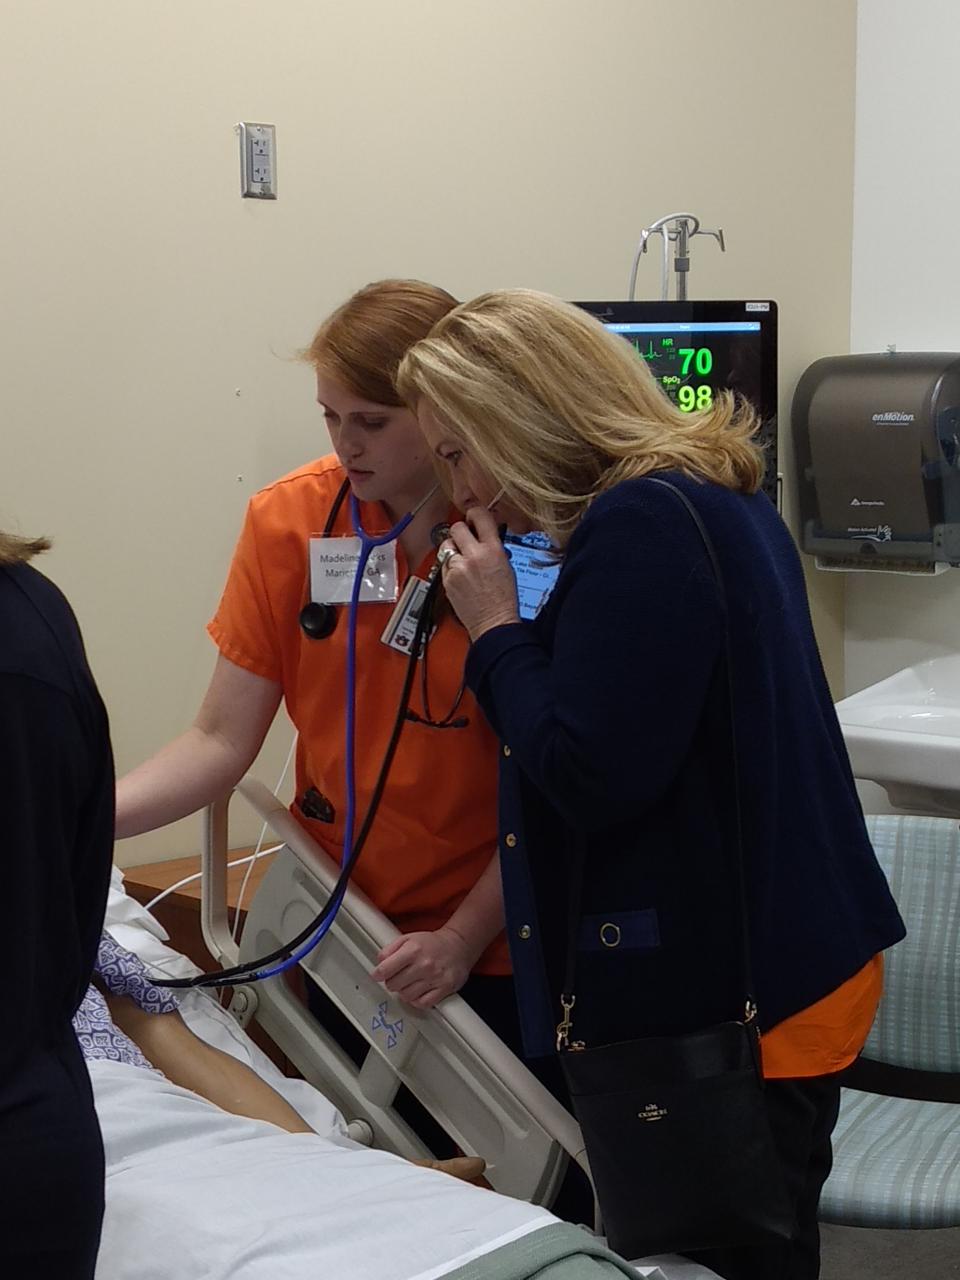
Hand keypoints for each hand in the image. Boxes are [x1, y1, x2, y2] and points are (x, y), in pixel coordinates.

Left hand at [371, 927, 474, 1008]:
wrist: (458, 945)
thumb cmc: (432, 943)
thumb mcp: (408, 938)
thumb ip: (390, 949)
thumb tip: (379, 962)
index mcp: (413, 949)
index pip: (385, 969)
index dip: (378, 974)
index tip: (378, 975)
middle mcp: (424, 964)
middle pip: (394, 985)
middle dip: (392, 981)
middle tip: (397, 977)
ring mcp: (435, 978)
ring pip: (406, 996)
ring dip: (404, 991)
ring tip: (409, 983)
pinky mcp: (444, 988)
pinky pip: (422, 1003)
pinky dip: (417, 1000)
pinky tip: (418, 991)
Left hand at [440, 506, 519, 641]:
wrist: (493, 623)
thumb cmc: (504, 599)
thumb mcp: (506, 565)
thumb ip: (492, 547)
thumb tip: (482, 535)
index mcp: (493, 549)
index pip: (479, 516)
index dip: (474, 513)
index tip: (473, 515)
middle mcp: (474, 555)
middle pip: (456, 528)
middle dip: (460, 532)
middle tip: (465, 539)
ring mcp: (458, 568)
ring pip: (447, 546)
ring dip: (453, 550)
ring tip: (463, 562)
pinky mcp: (447, 580)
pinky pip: (444, 564)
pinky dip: (450, 567)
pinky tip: (461, 577)